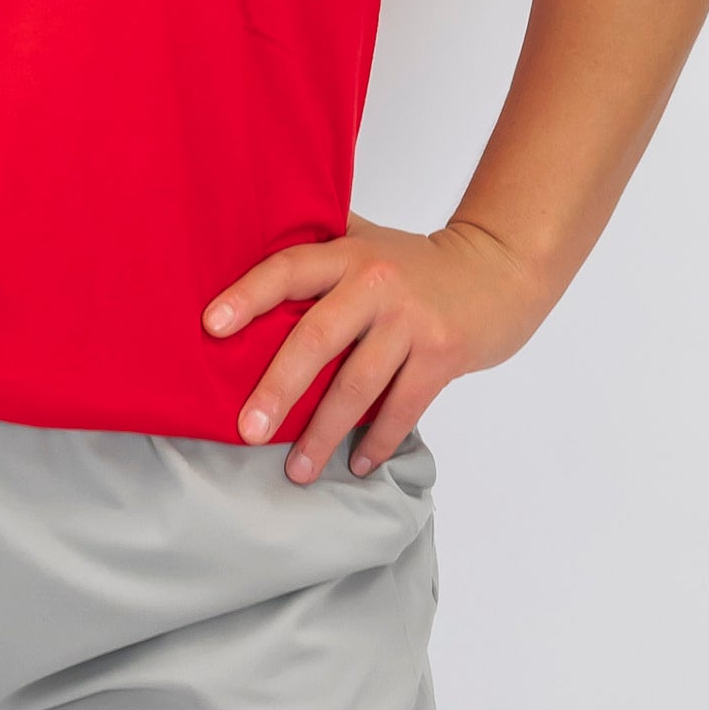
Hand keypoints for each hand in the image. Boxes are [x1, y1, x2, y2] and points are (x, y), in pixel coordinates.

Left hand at [203, 212, 549, 483]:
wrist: (497, 269)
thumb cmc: (414, 262)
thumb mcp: (364, 238)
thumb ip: (317, 242)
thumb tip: (240, 245)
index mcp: (347, 252)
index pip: (288, 269)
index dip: (248, 295)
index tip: (211, 326)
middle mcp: (376, 283)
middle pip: (317, 337)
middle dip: (278, 388)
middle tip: (246, 430)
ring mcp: (411, 321)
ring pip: (358, 385)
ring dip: (324, 433)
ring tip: (297, 471)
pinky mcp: (443, 355)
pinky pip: (403, 407)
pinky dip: (378, 441)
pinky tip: (356, 465)